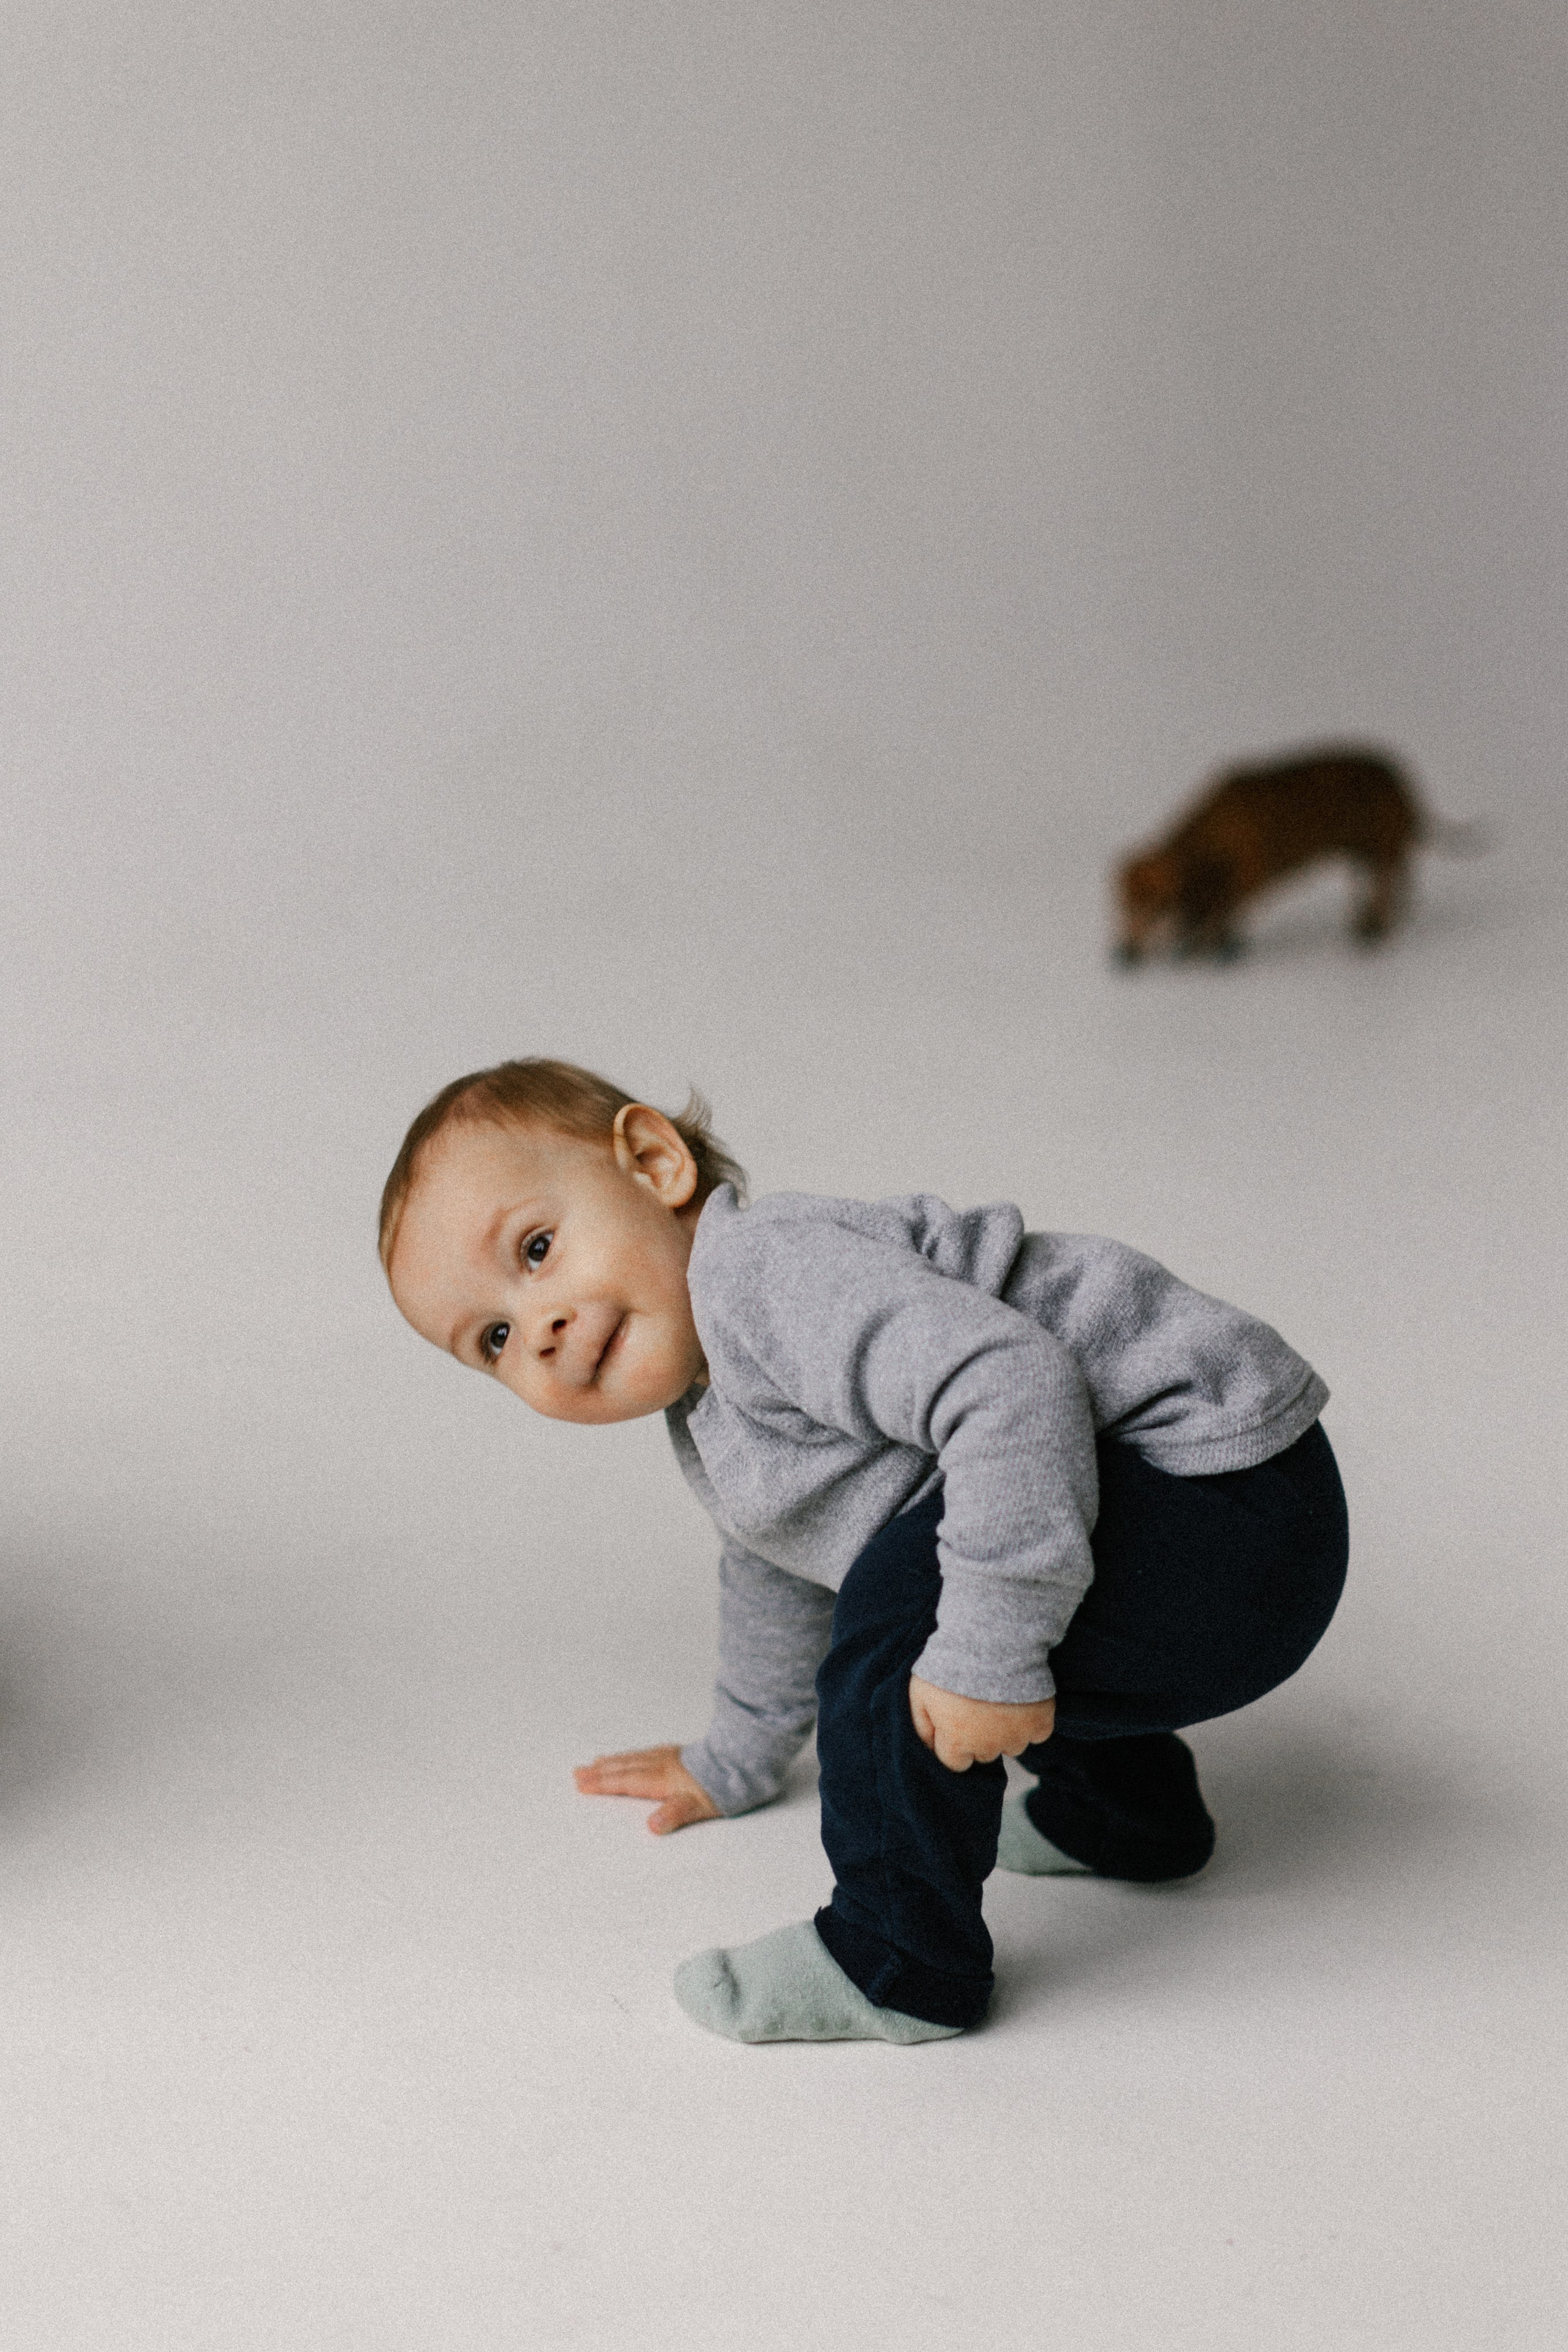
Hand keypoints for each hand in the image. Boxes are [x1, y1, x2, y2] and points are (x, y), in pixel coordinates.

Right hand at [572, 1742, 722, 1835]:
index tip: (582, 1785)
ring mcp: (669, 1757)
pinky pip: (646, 1753)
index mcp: (661, 1778)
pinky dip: (631, 1755)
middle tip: (578, 1772)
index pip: (625, 1782)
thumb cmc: (720, 1787)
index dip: (602, 1784)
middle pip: (623, 1768)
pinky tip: (632, 1756)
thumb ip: (674, 1815)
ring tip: (596, 1761)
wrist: (741, 1761)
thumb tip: (652, 1826)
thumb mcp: (698, 1807)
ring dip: (613, 1761)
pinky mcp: (679, 1755)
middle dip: (599, 1771)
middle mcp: (661, 1765)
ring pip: (633, 1758)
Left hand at [907, 1675, 1055, 1771]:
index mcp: (958, 1743)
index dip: (954, 1742)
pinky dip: (1031, 1720)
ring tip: (999, 1699)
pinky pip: (1037, 1733)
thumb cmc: (951, 1664)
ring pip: (1011, 1745)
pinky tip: (1021, 1700)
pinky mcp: (1041, 1722)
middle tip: (977, 1705)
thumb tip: (929, 1747)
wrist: (991, 1641)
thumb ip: (922, 1725)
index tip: (955, 1722)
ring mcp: (1017, 1736)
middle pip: (984, 1754)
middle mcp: (989, 1747)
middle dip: (979, 1736)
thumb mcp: (920, 1693)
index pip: (955, 1762)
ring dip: (1006, 1730)